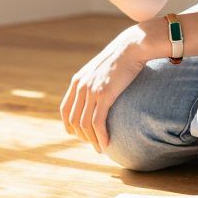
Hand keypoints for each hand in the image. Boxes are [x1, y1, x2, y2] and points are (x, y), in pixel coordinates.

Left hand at [61, 22, 161, 152]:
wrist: (131, 47)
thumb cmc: (121, 59)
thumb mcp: (101, 70)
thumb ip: (95, 82)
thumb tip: (98, 96)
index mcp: (77, 81)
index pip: (65, 110)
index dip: (70, 126)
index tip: (80, 135)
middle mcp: (81, 87)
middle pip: (73, 120)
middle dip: (82, 137)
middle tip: (93, 145)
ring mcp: (91, 91)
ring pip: (84, 124)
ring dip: (92, 140)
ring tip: (100, 149)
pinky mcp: (104, 95)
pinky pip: (97, 122)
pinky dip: (100, 136)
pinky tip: (106, 144)